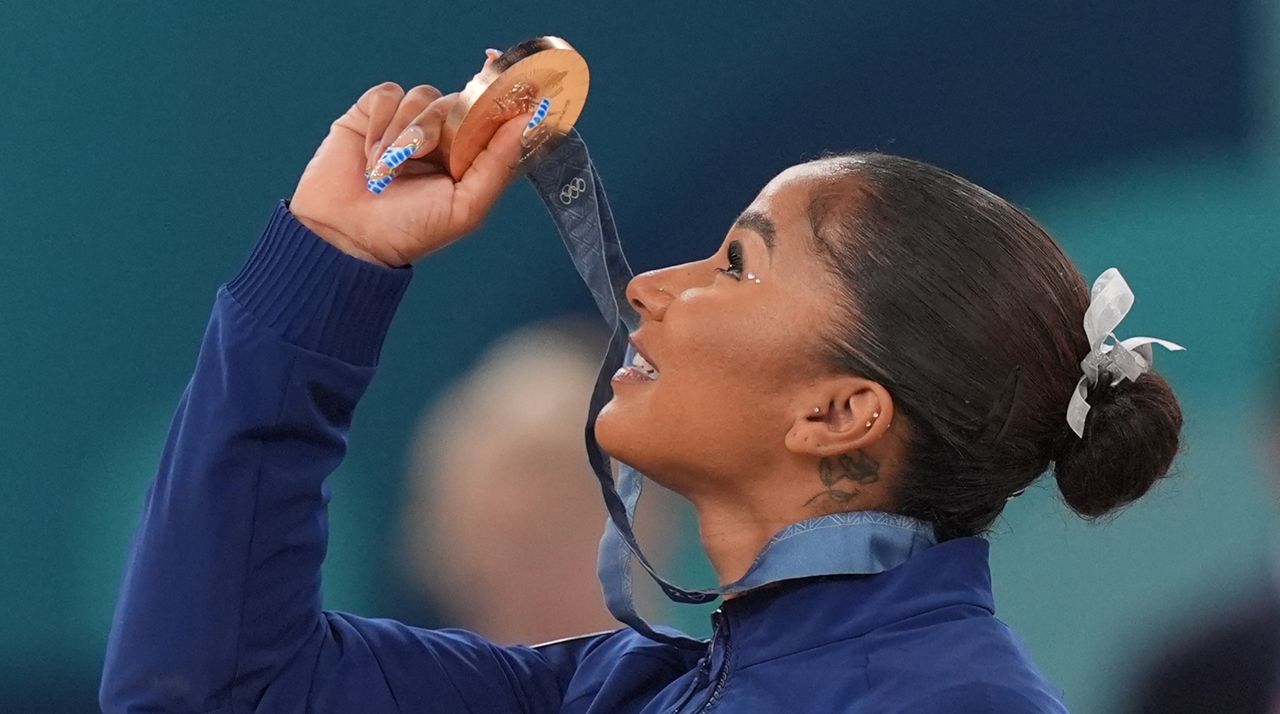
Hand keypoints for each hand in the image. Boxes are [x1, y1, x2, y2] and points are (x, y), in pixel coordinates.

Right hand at [290, 52, 531, 266]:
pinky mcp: (373, 114)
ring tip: (387, 168)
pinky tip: (371, 152)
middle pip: (458, 102)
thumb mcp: (465, 206)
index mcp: (468, 158)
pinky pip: (389, 94)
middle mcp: (441, 138)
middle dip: (440, 125)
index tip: (511, 75)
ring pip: (423, 96)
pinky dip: (382, 121)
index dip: (502, 95)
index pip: (493, 117)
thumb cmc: (409, 230)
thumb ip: (498, 162)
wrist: (346, 236)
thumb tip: (528, 120)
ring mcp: (407, 123)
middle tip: (419, 153)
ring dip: (406, 130)